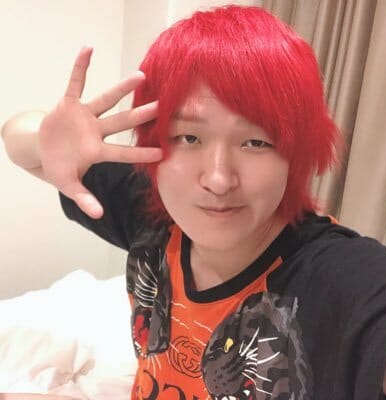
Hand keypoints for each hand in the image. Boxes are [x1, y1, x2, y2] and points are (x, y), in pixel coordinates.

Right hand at [38, 46, 160, 218]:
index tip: (163, 152)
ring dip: (121, 88)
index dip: (141, 153)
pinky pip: (75, 82)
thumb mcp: (69, 186)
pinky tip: (88, 50)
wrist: (42, 150)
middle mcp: (97, 131)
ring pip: (106, 100)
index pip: (123, 153)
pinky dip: (80, 68)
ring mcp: (85, 116)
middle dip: (140, 115)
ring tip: (141, 75)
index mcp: (98, 151)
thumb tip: (99, 215)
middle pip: (122, 122)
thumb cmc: (60, 167)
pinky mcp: (69, 103)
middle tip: (161, 106)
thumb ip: (84, 199)